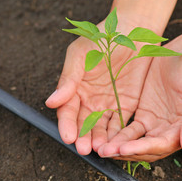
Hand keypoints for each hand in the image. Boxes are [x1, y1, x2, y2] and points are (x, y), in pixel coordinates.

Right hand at [45, 16, 156, 154]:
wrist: (130, 31)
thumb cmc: (100, 39)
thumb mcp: (79, 55)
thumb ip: (68, 79)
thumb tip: (50, 102)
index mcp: (75, 88)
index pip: (68, 111)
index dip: (67, 124)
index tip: (68, 136)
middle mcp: (90, 100)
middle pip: (84, 123)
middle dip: (83, 137)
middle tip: (84, 149)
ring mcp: (109, 103)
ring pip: (102, 126)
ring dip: (100, 139)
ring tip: (100, 148)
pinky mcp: (127, 104)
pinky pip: (121, 122)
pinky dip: (118, 133)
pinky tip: (117, 142)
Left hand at [97, 45, 181, 161]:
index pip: (162, 145)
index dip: (143, 149)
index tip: (123, 149)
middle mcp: (170, 131)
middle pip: (147, 149)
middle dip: (127, 152)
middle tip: (104, 152)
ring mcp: (155, 123)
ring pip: (136, 141)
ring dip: (119, 146)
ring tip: (101, 148)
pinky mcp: (143, 114)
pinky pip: (129, 129)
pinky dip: (118, 134)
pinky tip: (104, 136)